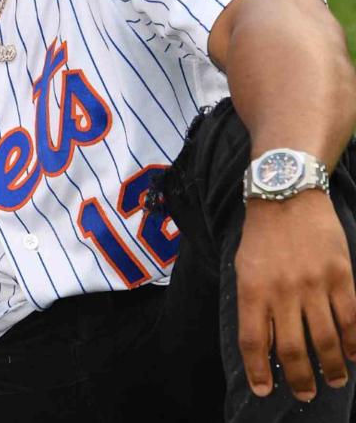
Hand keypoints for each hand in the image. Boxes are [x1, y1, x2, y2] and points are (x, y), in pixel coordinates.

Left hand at [236, 190, 355, 400]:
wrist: (287, 194)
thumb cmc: (262, 234)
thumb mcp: (243, 267)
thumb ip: (253, 303)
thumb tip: (262, 342)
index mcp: (252, 289)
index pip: (254, 341)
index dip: (258, 370)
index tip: (264, 390)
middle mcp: (283, 291)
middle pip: (292, 349)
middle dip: (300, 378)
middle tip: (306, 394)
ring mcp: (314, 285)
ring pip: (326, 340)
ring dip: (331, 367)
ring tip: (333, 381)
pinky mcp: (341, 276)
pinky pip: (351, 319)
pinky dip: (354, 342)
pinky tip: (354, 355)